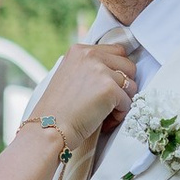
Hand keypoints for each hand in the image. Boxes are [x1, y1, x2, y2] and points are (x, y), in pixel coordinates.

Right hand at [29, 33, 136, 161]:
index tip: (107, 87)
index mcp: (80, 50)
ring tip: (105, 113)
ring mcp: (101, 71)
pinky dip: (119, 115)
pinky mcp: (109, 89)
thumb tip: (117, 72)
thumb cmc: (58, 110)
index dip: (117, 71)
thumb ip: (89, 68)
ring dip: (122, 101)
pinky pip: (128, 102)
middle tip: (108, 102)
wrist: (49, 128)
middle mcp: (90, 56)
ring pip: (131, 84)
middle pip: (128, 65)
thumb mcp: (69, 76)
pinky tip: (104, 122)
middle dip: (123, 85)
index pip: (117, 51)